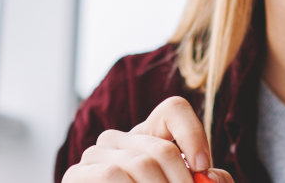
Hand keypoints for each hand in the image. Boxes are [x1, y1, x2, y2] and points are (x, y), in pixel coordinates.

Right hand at [62, 96, 235, 182]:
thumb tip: (208, 177)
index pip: (173, 109)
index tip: (203, 166)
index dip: (192, 134)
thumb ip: (208, 182)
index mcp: (147, 136)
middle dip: (181, 182)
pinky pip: (112, 174)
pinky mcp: (76, 174)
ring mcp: (95, 155)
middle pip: (162, 149)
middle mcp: (118, 139)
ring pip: (140, 164)